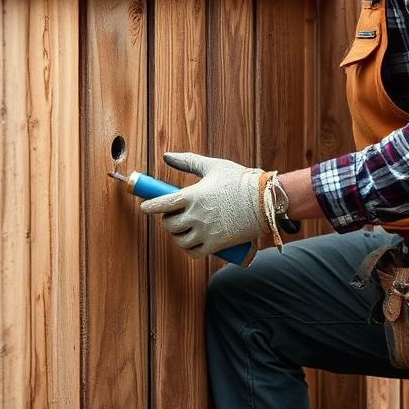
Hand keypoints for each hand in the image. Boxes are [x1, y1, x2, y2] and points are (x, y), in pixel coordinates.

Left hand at [140, 152, 265, 257]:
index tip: (145, 206)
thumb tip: (166, 156)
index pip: (161, 204)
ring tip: (183, 228)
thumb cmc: (238, 180)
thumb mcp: (213, 166)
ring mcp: (205, 232)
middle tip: (172, 215)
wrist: (264, 200)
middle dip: (166, 220)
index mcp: (192, 195)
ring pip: (179, 240)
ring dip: (177, 235)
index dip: (149, 206)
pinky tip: (190, 242)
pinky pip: (193, 252)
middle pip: (169, 224)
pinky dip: (188, 249)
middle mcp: (196, 215)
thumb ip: (187, 160)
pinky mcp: (215, 245)